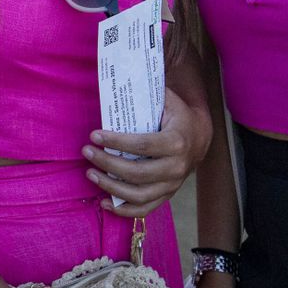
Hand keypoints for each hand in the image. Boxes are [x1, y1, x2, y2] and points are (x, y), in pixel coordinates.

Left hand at [83, 88, 205, 217]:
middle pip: (136, 173)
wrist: (200, 138)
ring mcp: (172, 185)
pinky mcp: (166, 196)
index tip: (94, 135)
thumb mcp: (168, 99)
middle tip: (87, 152)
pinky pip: (144, 209)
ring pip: (137, 195)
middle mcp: (176, 167)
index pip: (142, 145)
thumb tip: (119, 77)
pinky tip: (104, 202)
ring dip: (110, 187)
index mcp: (176, 142)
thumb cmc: (177, 115)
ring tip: (90, 173)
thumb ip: (147, 92)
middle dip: (107, 163)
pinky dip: (123, 210)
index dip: (116, 142)